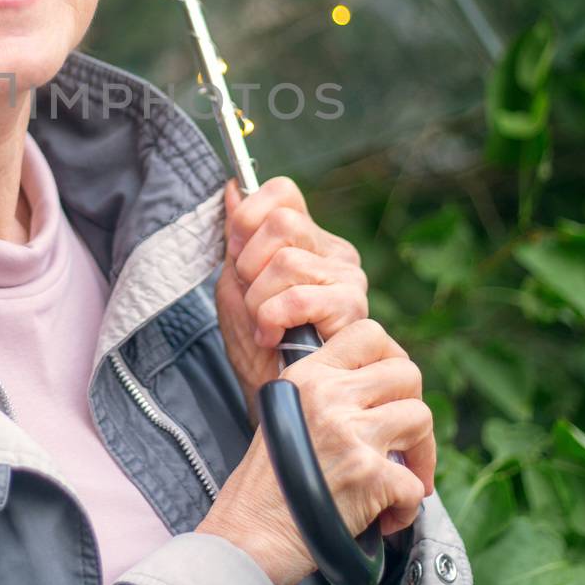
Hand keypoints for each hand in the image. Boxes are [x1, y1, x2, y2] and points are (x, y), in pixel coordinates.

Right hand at [195, 320, 436, 584]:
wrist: (249, 534)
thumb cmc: (268, 483)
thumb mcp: (284, 414)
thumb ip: (327, 394)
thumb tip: (380, 389)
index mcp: (309, 375)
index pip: (369, 333)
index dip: (391, 360)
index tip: (390, 392)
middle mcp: (330, 396)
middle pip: (407, 373)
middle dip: (412, 409)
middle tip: (402, 442)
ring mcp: (351, 433)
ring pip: (421, 418)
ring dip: (420, 456)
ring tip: (398, 479)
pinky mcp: (369, 475)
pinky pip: (415, 483)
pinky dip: (407, 507)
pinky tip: (384, 517)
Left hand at [215, 176, 369, 424]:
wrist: (278, 399)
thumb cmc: (256, 346)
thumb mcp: (235, 285)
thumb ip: (237, 236)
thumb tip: (232, 185)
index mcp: (308, 240)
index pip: (282, 192)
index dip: (248, 217)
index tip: (236, 254)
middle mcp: (334, 253)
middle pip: (282, 223)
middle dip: (249, 263)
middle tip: (250, 297)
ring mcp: (348, 280)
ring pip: (286, 260)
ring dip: (258, 299)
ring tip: (262, 324)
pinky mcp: (351, 311)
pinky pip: (298, 296)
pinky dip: (272, 317)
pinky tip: (271, 337)